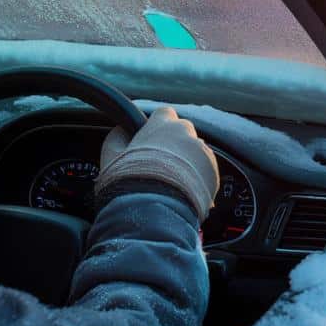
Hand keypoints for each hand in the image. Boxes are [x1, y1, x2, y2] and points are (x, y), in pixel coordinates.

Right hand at [97, 107, 218, 219]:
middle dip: (174, 145)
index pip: (164, 113)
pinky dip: (198, 179)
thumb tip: (120, 130)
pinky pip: (206, 171)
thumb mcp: (111, 158)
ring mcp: (203, 152)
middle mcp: (186, 133)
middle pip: (183, 132)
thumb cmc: (129, 184)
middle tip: (160, 165)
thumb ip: (116, 138)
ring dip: (187, 162)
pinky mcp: (214, 172)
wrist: (154, 212)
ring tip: (171, 184)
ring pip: (195, 152)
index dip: (157, 127)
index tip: (151, 140)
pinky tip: (183, 194)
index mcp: (161, 125)